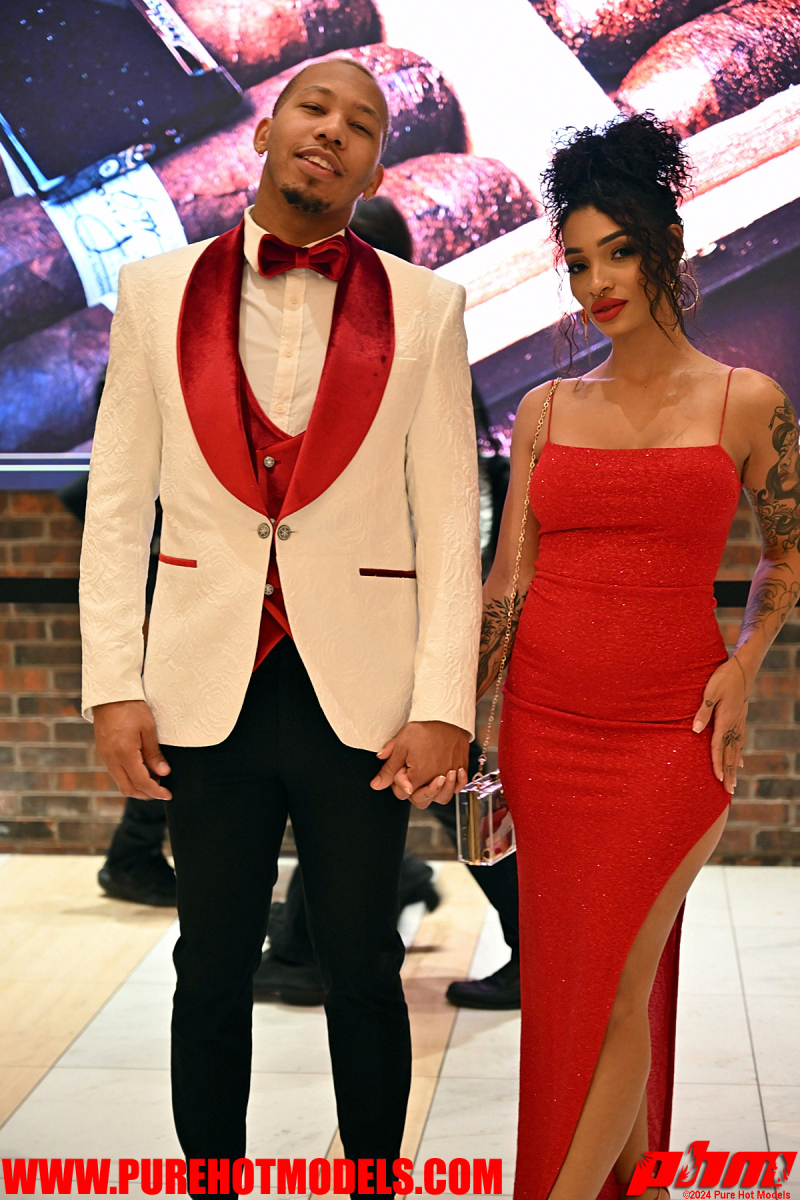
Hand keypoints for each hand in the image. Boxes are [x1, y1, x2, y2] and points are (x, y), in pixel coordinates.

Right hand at [93, 700, 171, 800]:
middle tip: (162, 792)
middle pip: (128, 788)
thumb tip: (163, 773)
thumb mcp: (148, 728)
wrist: (109, 694)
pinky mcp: (103, 752)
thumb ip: (154, 754)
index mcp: (124, 753)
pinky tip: (141, 770)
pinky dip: (129, 777)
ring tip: (154, 780)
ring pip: (120, 782)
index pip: (141, 782)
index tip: (168, 795)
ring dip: (137, 786)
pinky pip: (115, 772)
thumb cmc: (131, 708)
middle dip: (146, 795)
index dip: (156, 791)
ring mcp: (105, 756)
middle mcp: (111, 758)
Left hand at [370, 721, 469, 808]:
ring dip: (436, 792)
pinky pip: (459, 787)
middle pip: (421, 801)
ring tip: (433, 777)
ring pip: (442, 798)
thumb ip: (389, 769)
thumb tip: (376, 785)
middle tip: (415, 773)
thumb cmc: (425, 729)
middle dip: (414, 792)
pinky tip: (450, 775)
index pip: (402, 794)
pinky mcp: (461, 769)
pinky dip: (455, 785)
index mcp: (418, 778)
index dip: (398, 783)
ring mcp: (451, 777)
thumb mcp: (401, 746)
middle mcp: (436, 781)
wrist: (447, 716)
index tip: (402, 768)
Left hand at [692, 655, 748, 793]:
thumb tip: (695, 731)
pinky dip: (739, 753)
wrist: (743, 669)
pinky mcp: (740, 718)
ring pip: (736, 749)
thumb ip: (702, 712)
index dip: (716, 763)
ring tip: (733, 783)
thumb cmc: (723, 678)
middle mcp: (734, 725)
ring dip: (734, 767)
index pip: (718, 747)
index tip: (716, 778)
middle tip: (729, 791)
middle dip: (728, 773)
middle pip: (730, 754)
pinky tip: (740, 762)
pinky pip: (740, 741)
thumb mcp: (709, 692)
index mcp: (725, 720)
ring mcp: (739, 722)